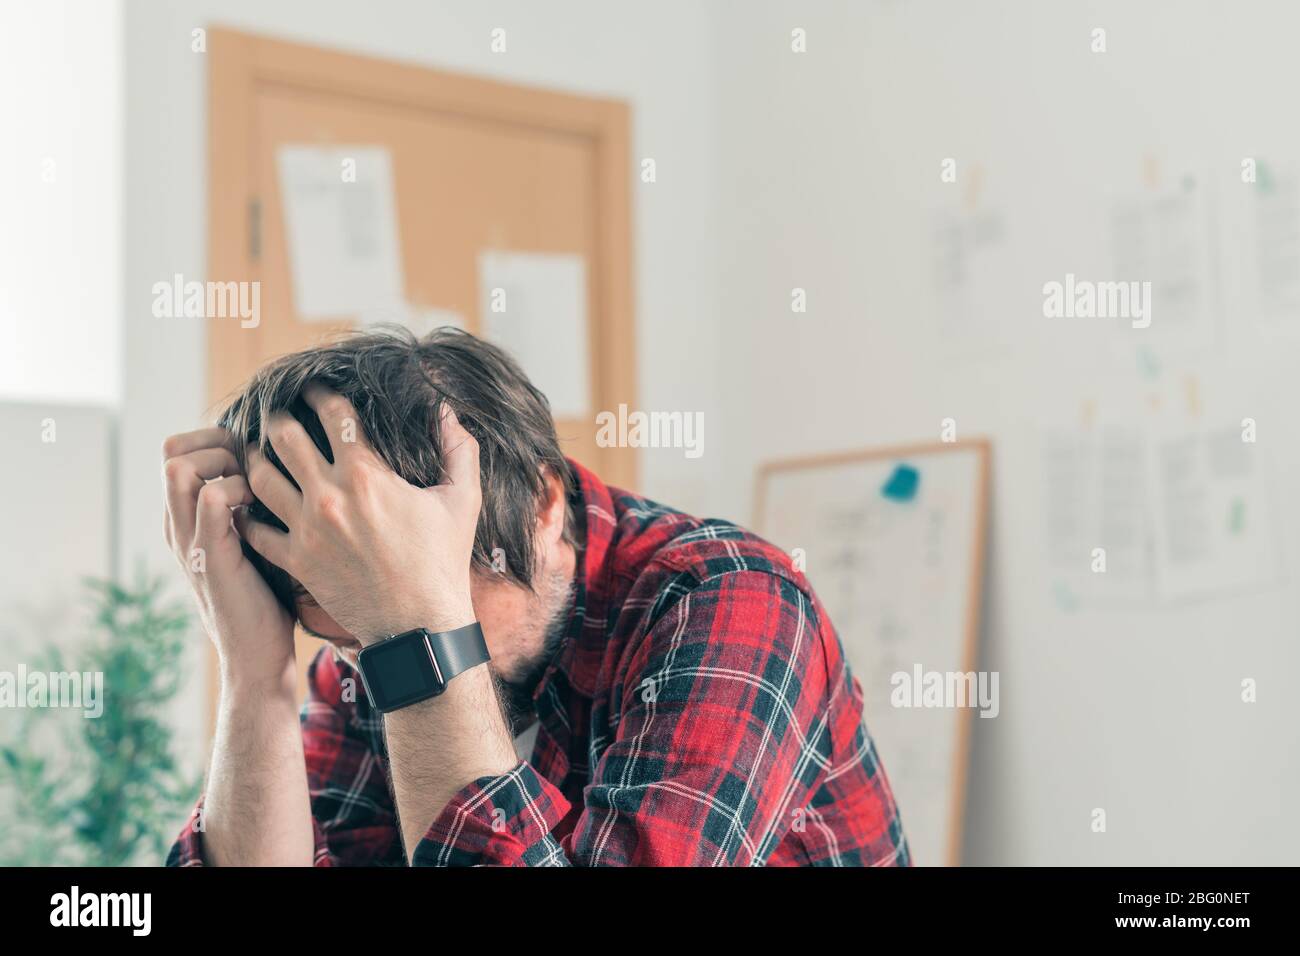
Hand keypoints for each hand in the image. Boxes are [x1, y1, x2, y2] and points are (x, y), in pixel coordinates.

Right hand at [161, 427, 296, 694]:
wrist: (258, 659)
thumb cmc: (267, 602)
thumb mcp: (255, 545)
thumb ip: (253, 510)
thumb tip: (285, 470)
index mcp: (186, 522)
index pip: (178, 452)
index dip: (216, 441)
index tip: (254, 455)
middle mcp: (179, 527)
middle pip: (172, 452)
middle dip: (218, 444)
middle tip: (257, 466)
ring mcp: (190, 541)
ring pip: (179, 468)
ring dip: (223, 463)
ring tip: (257, 485)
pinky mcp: (210, 557)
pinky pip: (210, 498)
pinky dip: (238, 488)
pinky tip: (264, 508)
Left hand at [238, 386, 480, 643]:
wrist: (420, 626)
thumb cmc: (443, 562)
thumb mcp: (463, 500)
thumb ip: (460, 449)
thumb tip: (447, 411)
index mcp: (367, 475)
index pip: (332, 415)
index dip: (319, 393)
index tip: (312, 387)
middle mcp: (329, 496)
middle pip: (284, 437)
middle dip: (277, 418)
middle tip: (276, 413)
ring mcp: (307, 530)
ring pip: (259, 478)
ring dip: (255, 459)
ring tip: (256, 452)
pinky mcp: (295, 561)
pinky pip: (254, 530)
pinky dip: (246, 513)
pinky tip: (247, 504)